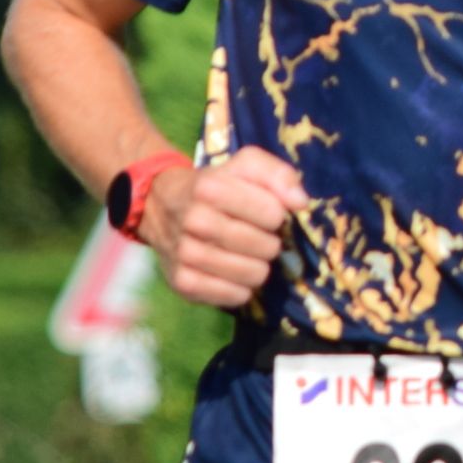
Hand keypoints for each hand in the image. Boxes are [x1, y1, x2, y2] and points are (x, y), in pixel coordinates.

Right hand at [146, 147, 308, 309]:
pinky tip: (234, 273)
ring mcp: (186, 254)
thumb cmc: (215, 185)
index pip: (272, 214)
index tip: (266, 212)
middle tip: (259, 236)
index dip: (276, 215)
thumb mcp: (245, 166)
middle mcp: (194, 221)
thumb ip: (277, 174)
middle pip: (266, 247)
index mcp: (210, 188)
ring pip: (254, 275)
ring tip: (248, 255)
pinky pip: (234, 296)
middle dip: (270, 242)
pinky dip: (242, 288)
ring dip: (259, 266)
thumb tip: (300, 202)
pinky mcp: (183, 283)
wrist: (162, 205)